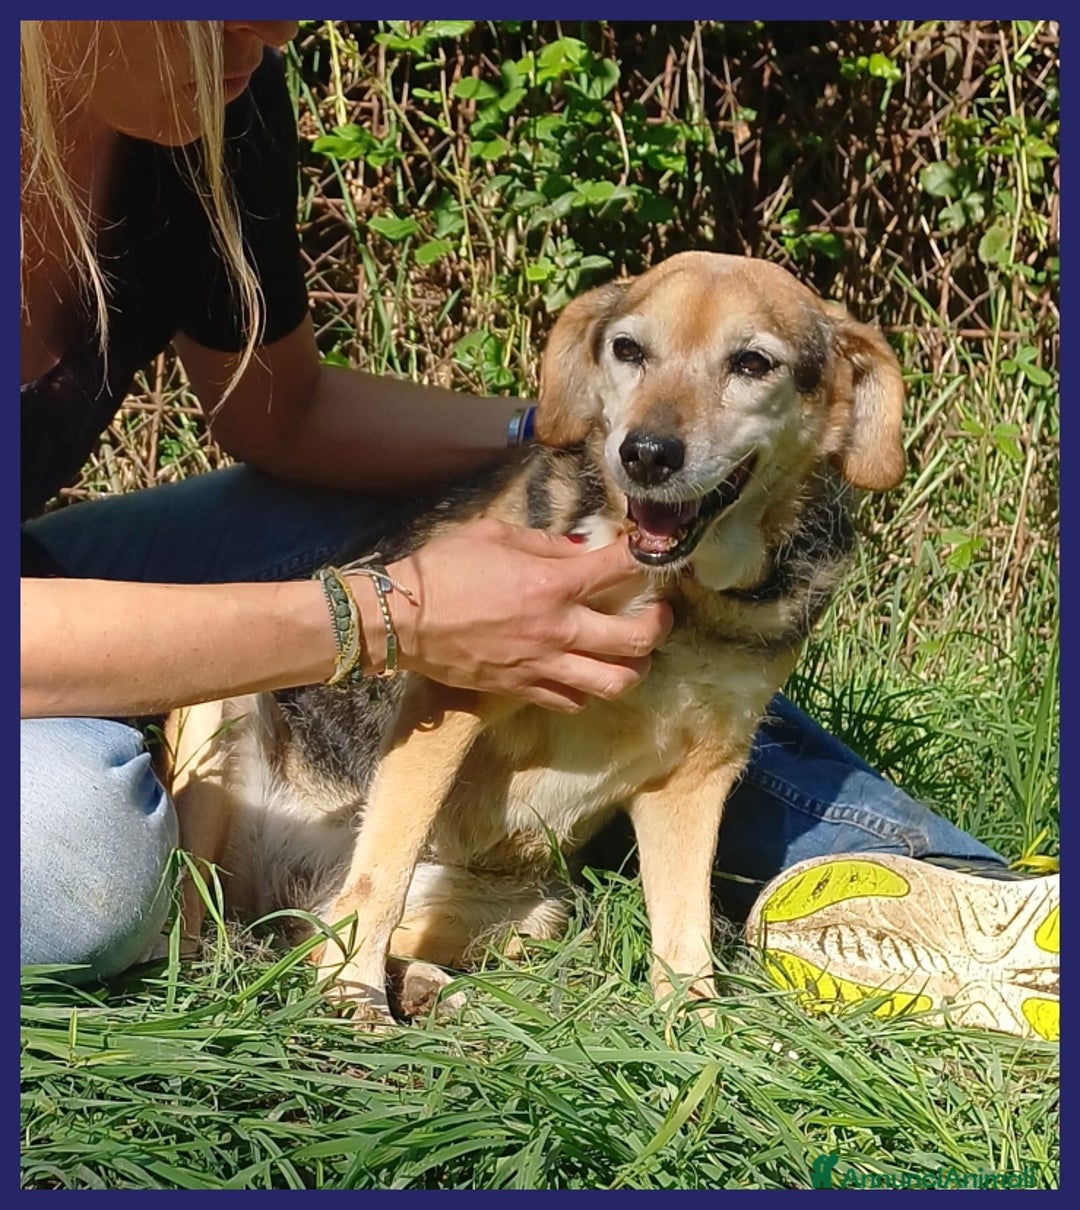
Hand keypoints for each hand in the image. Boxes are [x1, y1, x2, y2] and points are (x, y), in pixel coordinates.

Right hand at [383, 518, 672, 711]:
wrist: (402, 620)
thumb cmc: (444, 569)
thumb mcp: (496, 535)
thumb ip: (547, 543)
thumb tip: (582, 550)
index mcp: (553, 584)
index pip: (621, 569)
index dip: (647, 557)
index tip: (652, 552)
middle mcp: (559, 630)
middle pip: (638, 640)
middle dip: (659, 624)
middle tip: (657, 613)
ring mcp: (543, 666)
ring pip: (616, 683)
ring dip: (634, 668)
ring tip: (630, 654)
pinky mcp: (523, 689)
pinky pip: (574, 701)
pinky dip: (588, 689)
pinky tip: (584, 672)